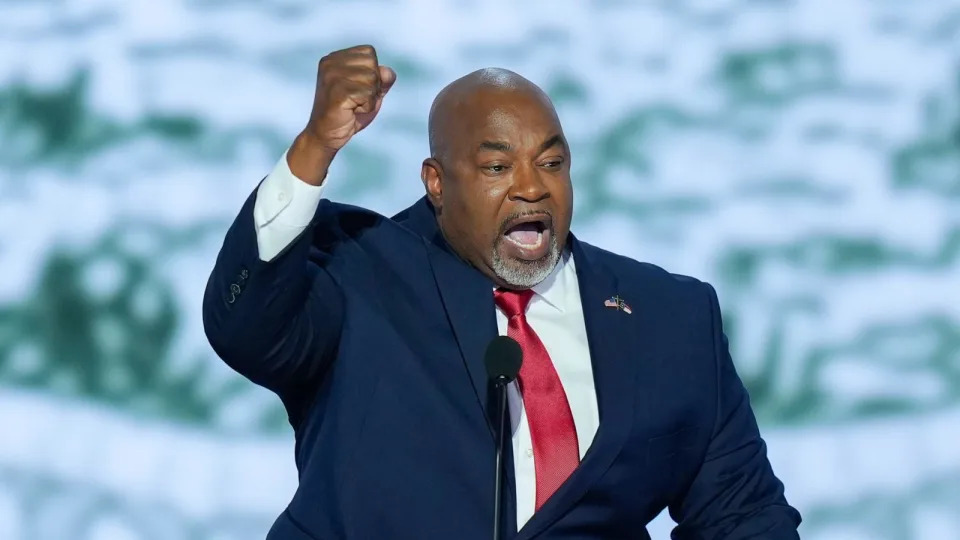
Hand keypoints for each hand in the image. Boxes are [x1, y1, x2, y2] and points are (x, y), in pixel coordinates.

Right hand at [288, 45, 396, 184]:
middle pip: (372, 65)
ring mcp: (332, 76)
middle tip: (355, 100)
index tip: (356, 89)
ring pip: (372, 79)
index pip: (369, 52)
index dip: (372, 74)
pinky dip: (366, 107)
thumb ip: (381, 79)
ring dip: (369, 98)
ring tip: (352, 106)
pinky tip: (351, 112)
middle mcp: (330, 63)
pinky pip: (368, 95)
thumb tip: (388, 72)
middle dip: (372, 86)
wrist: (326, 136)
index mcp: (334, 58)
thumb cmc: (348, 113)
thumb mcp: (370, 92)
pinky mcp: (337, 92)